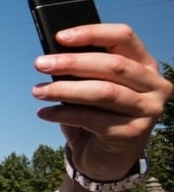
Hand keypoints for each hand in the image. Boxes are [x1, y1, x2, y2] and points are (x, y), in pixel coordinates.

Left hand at [32, 23, 172, 180]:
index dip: (91, 33)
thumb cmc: (99, 114)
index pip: (123, 37)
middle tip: (40, 64)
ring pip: (103, 92)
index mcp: (145, 64)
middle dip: (72, 62)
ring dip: (64, 89)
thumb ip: (84, 70)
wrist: (107, 158)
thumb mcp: (94, 87)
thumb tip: (52, 56)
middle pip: (113, 65)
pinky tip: (44, 112)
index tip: (59, 37)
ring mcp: (147, 110)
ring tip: (37, 91)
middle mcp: (154, 85)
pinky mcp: (133, 133)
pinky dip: (63, 113)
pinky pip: (92, 118)